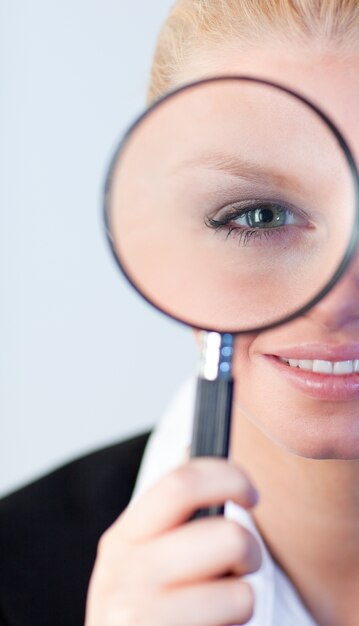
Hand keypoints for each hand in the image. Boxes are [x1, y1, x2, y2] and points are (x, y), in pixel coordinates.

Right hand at [85, 458, 260, 625]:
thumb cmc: (143, 611)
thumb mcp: (141, 560)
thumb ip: (173, 525)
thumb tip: (230, 480)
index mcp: (125, 536)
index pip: (181, 484)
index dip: (228, 478)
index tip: (249, 494)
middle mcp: (126, 572)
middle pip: (226, 537)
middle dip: (251, 548)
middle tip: (245, 562)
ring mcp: (141, 616)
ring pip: (239, 593)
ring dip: (243, 599)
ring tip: (222, 606)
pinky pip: (231, 625)